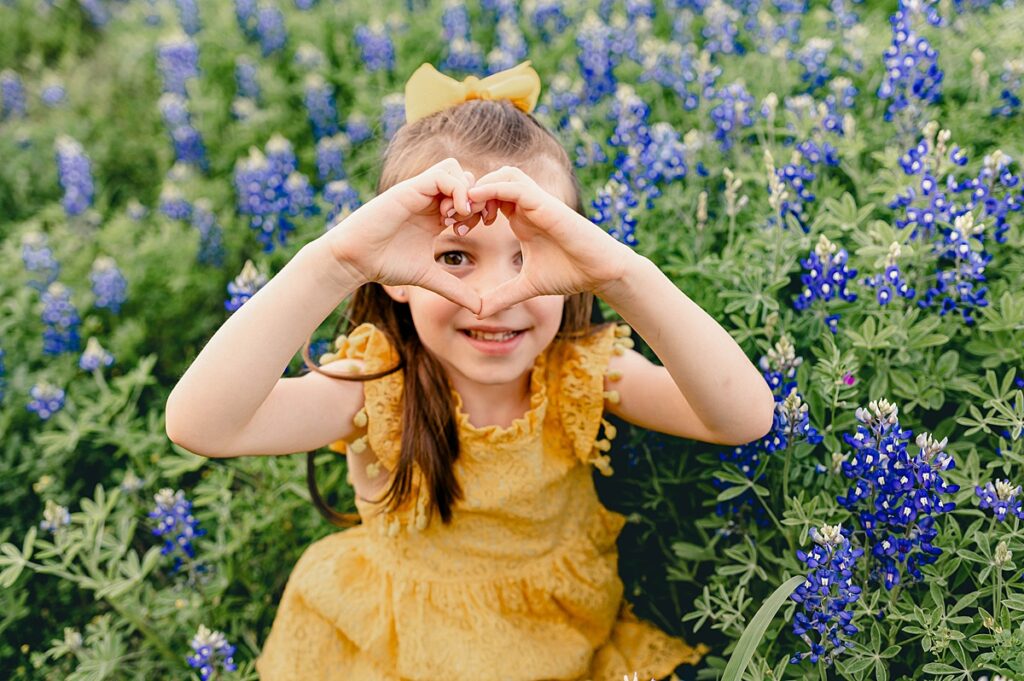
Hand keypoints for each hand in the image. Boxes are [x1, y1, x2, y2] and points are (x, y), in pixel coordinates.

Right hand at [325, 158, 483, 312]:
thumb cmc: (386, 265)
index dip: (478, 211)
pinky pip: (442, 174)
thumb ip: (455, 290)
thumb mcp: (430, 278)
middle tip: (470, 224)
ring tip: (458, 219)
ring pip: (455, 170)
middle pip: (466, 179)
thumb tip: (480, 309)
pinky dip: (455, 190)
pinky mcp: (409, 189)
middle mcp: (429, 200)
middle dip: (476, 199)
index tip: (475, 231)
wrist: (355, 259)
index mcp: (435, 215)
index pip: (468, 198)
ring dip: (464, 192)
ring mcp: (419, 192)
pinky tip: (452, 216)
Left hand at [464, 165, 638, 317]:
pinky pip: (516, 185)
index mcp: (521, 217)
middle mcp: (528, 205)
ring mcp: (538, 202)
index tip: (455, 229)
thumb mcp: (527, 286)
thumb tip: (480, 314)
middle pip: (491, 180)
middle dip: (469, 194)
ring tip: (467, 212)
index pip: (488, 198)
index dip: (468, 208)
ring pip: (503, 174)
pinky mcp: (547, 203)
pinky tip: (479, 204)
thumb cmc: (570, 274)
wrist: (600, 272)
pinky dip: (494, 189)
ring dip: (482, 187)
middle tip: (454, 218)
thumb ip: (502, 296)